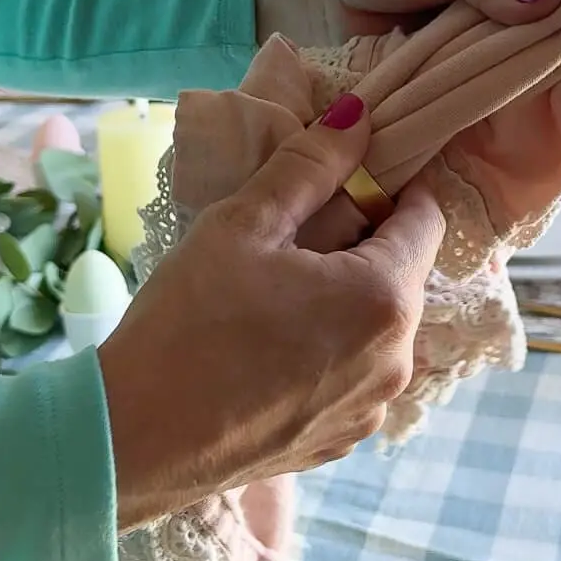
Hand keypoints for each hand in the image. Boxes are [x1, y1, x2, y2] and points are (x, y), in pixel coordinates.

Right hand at [98, 96, 443, 526]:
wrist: (134, 438)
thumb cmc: (187, 322)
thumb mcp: (243, 223)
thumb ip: (311, 165)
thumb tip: (361, 119)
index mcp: (385, 298)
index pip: (426, 217)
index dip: (386, 189)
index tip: (335, 185)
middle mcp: (398, 360)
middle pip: (401, 274)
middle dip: (358, 246)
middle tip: (284, 240)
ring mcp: (371, 409)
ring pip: (376, 328)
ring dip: (341, 301)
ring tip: (269, 298)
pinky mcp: (340, 441)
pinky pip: (352, 375)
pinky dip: (326, 353)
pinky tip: (266, 350)